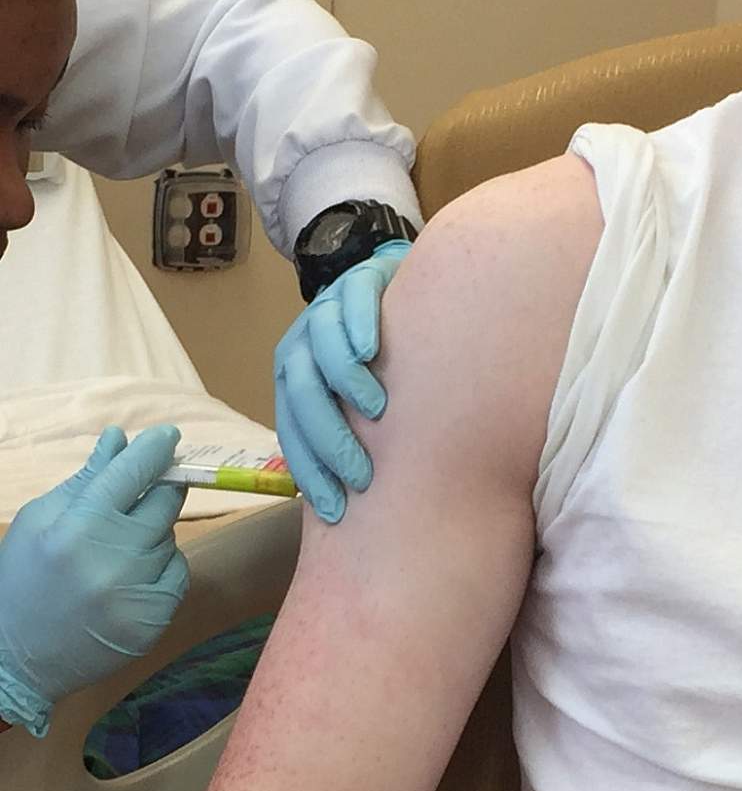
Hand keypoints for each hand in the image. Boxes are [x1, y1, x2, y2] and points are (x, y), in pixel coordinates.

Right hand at [0, 425, 189, 736]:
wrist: (17, 658)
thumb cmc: (24, 579)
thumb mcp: (40, 521)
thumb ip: (86, 479)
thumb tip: (119, 438)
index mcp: (78, 529)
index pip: (132, 474)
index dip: (155, 448)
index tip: (170, 434)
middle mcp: (113, 560)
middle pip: (164, 502)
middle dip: (160, 488)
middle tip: (147, 489)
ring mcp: (137, 594)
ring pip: (170, 538)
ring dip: (153, 534)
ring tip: (115, 552)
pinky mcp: (155, 620)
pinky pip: (178, 573)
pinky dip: (162, 568)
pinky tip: (129, 579)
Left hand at [274, 239, 411, 523]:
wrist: (402, 292)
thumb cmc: (389, 363)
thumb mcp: (366, 402)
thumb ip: (355, 435)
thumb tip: (356, 504)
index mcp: (295, 380)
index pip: (291, 430)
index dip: (310, 471)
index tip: (337, 509)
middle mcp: (302, 346)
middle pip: (301, 393)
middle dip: (328, 438)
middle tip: (362, 473)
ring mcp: (327, 310)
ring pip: (320, 346)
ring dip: (342, 381)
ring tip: (376, 410)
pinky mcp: (358, 281)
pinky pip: (351, 301)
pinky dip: (358, 325)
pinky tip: (372, 350)